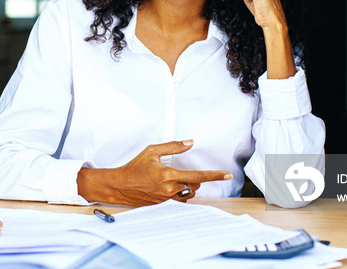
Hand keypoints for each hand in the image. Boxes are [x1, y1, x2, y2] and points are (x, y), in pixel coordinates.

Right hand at [77, 140, 231, 206]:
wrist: (120, 185)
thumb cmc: (134, 167)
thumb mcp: (152, 151)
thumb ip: (173, 146)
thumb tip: (189, 142)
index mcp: (168, 175)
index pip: (197, 176)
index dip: (214, 175)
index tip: (226, 174)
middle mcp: (169, 189)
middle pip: (194, 186)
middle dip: (194, 179)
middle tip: (182, 171)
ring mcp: (166, 199)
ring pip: (187, 194)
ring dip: (186, 186)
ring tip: (173, 179)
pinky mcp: (162, 204)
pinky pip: (177, 199)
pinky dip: (177, 191)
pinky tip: (166, 186)